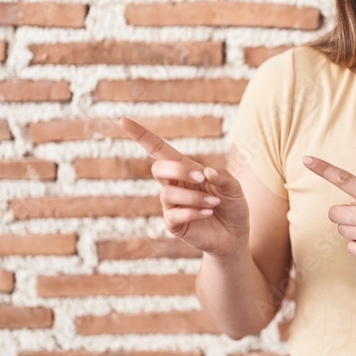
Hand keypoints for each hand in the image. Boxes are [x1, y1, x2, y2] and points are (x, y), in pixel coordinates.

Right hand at [117, 118, 248, 256]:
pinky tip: (208, 213)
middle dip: (177, 169)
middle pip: (158, 167)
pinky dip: (192, 212)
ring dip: (194, 196)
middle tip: (201, 177)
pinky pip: (173, 214)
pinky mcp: (173, 224)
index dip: (140, 135)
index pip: (157, 149)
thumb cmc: (232, 206)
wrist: (235, 236)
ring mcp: (171, 205)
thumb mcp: (234, 188)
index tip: (121, 119)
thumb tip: (206, 171)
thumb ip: (224, 178)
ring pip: (168, 193)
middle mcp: (174, 184)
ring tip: (214, 203)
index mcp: (185, 169)